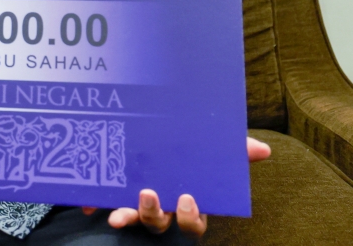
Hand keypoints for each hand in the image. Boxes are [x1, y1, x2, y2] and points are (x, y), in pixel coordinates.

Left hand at [81, 136, 271, 239]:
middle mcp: (161, 206)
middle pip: (160, 224)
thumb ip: (233, 148)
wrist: (147, 127)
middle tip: (148, 195)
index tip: (187, 199)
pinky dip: (94, 205)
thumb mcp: (208, 145)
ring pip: (133, 219)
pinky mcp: (112, 194)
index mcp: (186, 199)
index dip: (191, 217)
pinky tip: (88, 203)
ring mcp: (135, 202)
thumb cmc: (186, 147)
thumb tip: (264, 150)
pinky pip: (102, 205)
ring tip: (118, 212)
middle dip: (154, 215)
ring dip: (127, 216)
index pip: (193, 221)